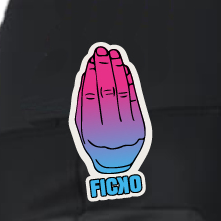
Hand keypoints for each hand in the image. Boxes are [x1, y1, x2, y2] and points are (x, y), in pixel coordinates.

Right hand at [74, 44, 145, 173]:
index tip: (93, 58)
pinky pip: (134, 102)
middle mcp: (109, 131)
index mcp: (91, 132)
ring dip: (118, 72)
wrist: (115, 169)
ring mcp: (126, 130)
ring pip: (121, 95)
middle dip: (105, 68)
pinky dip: (130, 84)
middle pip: (107, 92)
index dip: (92, 74)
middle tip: (104, 51)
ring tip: (114, 55)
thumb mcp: (81, 129)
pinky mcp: (139, 129)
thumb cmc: (96, 145)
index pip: (91, 96)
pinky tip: (125, 70)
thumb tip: (86, 75)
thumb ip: (82, 103)